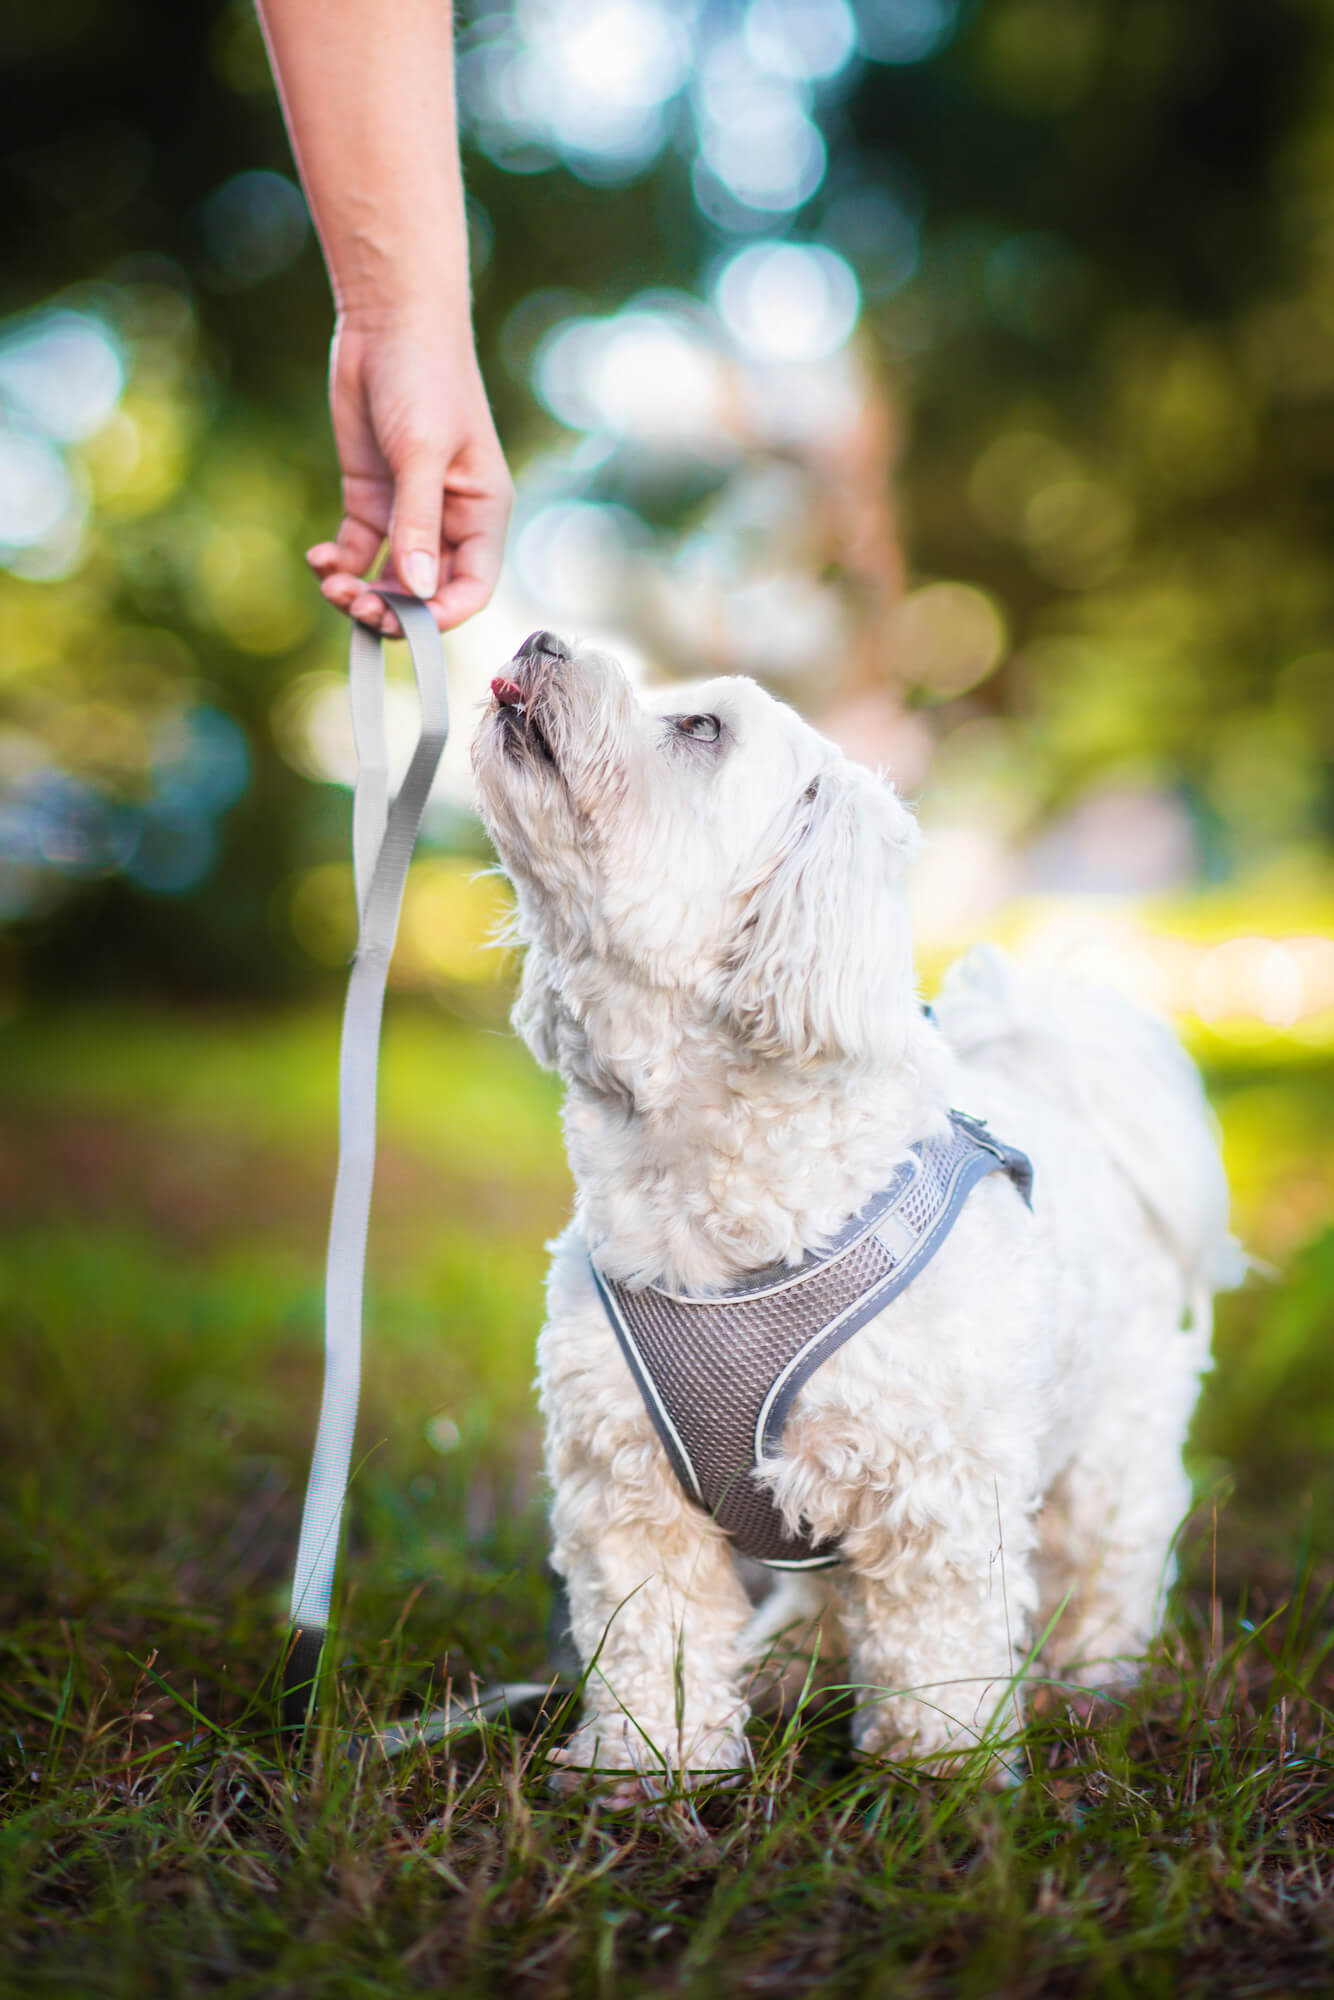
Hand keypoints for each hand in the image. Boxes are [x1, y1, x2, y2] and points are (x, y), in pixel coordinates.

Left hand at [307, 312, 512, 636]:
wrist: (389, 321)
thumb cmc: (426, 378)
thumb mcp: (422, 451)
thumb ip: (418, 522)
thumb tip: (416, 590)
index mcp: (481, 514)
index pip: (471, 588)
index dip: (440, 617)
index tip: (401, 622)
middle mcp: (449, 521)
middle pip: (426, 593)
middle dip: (392, 609)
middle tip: (354, 609)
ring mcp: (408, 512)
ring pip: (389, 578)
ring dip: (361, 592)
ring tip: (331, 586)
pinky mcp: (371, 498)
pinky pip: (359, 550)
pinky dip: (340, 564)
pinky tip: (319, 558)